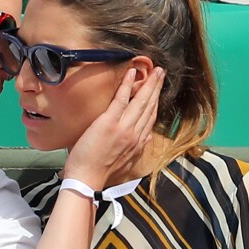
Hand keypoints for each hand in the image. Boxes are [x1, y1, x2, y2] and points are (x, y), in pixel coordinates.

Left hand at [63, 66, 164, 189]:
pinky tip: (132, 72)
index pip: (150, 118)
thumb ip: (136, 150)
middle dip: (156, 88)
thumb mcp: (126, 163)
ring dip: (149, 83)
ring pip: (140, 101)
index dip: (156, 102)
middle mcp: (135, 134)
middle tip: (161, 73)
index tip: (159, 90)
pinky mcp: (109, 122)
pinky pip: (121, 99)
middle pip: (149, 106)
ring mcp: (124, 127)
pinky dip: (127, 85)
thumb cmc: (100, 173)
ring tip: (155, 70)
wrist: (87, 179)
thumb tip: (147, 138)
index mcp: (138, 143)